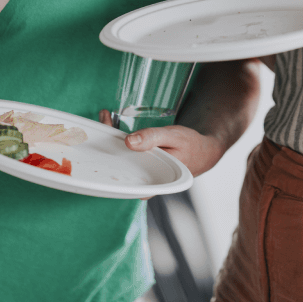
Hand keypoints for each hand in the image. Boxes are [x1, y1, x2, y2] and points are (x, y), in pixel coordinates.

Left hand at [99, 110, 223, 193]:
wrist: (203, 151)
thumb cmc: (190, 145)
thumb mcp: (173, 137)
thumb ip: (152, 139)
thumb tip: (128, 142)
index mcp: (152, 182)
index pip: (121, 177)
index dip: (106, 161)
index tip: (99, 140)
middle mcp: (145, 182)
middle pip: (117, 165)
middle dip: (106, 143)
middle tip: (102, 121)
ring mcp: (143, 174)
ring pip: (120, 158)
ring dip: (111, 138)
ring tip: (105, 119)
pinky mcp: (142, 165)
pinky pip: (127, 153)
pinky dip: (119, 138)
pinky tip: (115, 125)